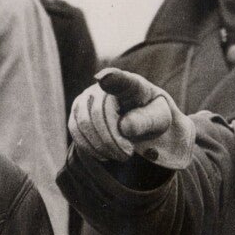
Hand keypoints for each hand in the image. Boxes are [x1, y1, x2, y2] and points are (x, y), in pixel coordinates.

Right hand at [69, 69, 194, 168]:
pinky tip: (105, 154)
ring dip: (101, 145)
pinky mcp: (77, 111)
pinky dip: (90, 147)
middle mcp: (103, 85)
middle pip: (98, 113)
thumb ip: (146, 120)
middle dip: (111, 140)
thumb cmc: (151, 117)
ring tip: (119, 155)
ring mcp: (87, 96)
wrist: (139, 120)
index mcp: (130, 84)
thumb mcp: (159, 119)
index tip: (104, 79)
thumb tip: (124, 127)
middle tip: (127, 155)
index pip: (119, 80)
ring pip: (84, 123)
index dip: (111, 79)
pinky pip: (76, 130)